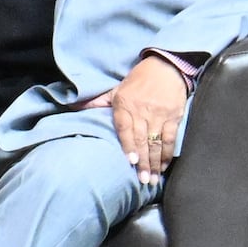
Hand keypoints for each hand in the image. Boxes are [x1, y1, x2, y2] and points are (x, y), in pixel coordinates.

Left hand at [108, 55, 191, 178]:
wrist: (166, 66)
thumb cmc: (138, 80)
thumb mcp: (116, 89)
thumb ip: (97, 102)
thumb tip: (73, 107)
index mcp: (125, 104)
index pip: (125, 128)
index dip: (128, 145)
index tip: (130, 161)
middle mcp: (142, 111)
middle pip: (141, 140)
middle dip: (142, 162)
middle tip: (142, 181)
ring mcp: (159, 114)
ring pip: (156, 142)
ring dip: (154, 162)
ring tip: (152, 179)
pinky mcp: (174, 116)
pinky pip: (171, 138)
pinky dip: (167, 153)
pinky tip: (163, 165)